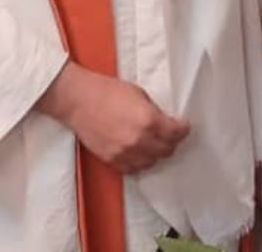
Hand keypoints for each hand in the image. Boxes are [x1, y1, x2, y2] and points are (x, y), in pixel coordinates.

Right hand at [35, 63, 189, 173]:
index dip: (183, 129)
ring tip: (152, 144)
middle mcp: (139, 140)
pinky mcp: (112, 160)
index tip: (183, 126)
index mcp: (149, 120)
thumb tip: (164, 122)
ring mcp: (125, 153)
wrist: (78, 100)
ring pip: (152, 162)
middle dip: (171, 141)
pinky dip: (139, 162)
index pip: (177, 133)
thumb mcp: (139, 94)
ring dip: (155, 153)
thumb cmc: (106, 91)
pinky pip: (133, 169)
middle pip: (167, 150)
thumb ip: (154, 111)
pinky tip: (138, 153)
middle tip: (169, 134)